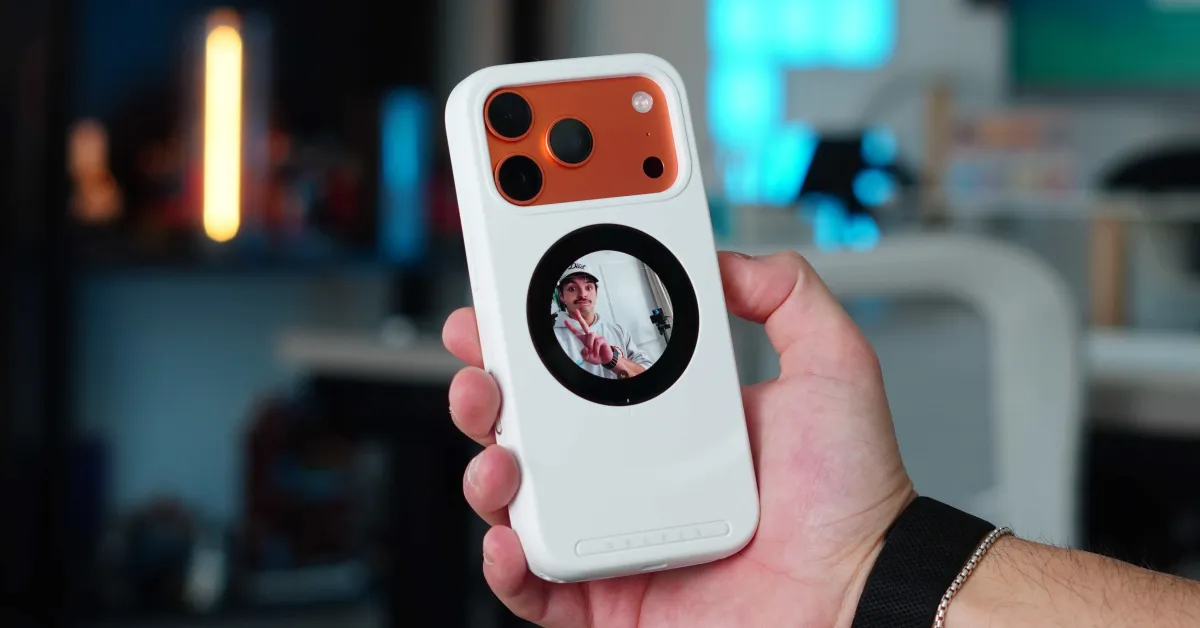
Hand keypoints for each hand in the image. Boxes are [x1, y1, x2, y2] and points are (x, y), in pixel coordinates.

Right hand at [444, 251, 915, 626]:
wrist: (862, 593)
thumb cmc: (851, 498)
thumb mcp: (831, 366)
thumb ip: (785, 295)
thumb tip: (723, 258)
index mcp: (666, 422)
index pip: (580, 369)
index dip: (531, 338)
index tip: (503, 304)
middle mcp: (630, 476)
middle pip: (531, 429)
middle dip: (488, 394)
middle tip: (481, 369)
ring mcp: (614, 538)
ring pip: (518, 502)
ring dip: (487, 471)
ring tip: (498, 457)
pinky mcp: (607, 602)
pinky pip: (533, 587)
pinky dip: (505, 566)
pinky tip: (509, 538)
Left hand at [564, 310, 613, 365]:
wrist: (605, 360)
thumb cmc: (596, 357)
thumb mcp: (587, 357)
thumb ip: (583, 353)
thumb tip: (584, 348)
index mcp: (585, 340)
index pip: (577, 332)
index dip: (571, 327)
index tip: (565, 322)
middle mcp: (590, 337)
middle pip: (584, 325)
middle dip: (580, 318)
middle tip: (576, 311)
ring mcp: (597, 337)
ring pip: (591, 335)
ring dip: (590, 344)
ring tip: (591, 351)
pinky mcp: (602, 339)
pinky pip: (597, 342)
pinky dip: (596, 349)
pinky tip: (596, 353)